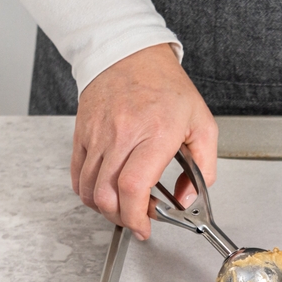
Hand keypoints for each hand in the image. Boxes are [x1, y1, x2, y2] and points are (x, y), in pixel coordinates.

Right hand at [72, 43, 216, 239]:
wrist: (129, 54)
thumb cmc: (167, 87)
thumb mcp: (202, 124)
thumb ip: (204, 167)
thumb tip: (188, 199)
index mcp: (156, 133)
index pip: (134, 186)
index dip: (136, 215)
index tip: (145, 227)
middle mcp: (122, 135)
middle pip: (107, 194)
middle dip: (122, 218)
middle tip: (137, 220)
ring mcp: (97, 135)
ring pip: (89, 189)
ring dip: (105, 208)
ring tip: (123, 207)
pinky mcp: (81, 134)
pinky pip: (77, 174)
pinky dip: (88, 193)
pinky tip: (104, 192)